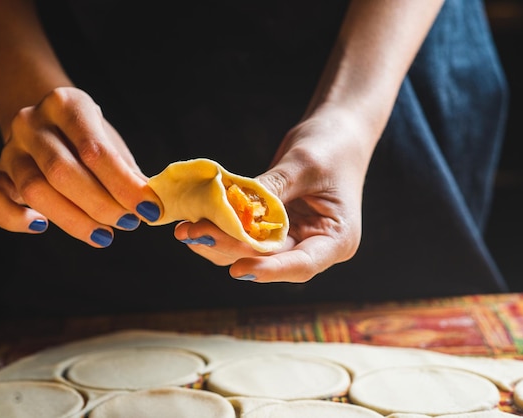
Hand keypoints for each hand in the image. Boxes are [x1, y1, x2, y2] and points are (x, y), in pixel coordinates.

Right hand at [0, 87, 161, 246]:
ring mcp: (9, 148)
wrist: (48, 124)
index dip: (124, 184)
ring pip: (33, 189)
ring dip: (73, 219)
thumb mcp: (112, 144)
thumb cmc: (89, 139)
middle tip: (129, 223)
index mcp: (66, 103)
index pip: (94, 149)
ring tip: (104, 235)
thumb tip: (153, 206)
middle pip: (61, 171)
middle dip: (101, 204)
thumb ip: (129, 173)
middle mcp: (31, 122)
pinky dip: (13, 218)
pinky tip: (41, 227)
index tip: (149, 209)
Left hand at [175, 105, 371, 281]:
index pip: (302, 265)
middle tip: (194, 234)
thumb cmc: (333, 146)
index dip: (269, 270)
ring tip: (186, 228)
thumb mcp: (304, 164)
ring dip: (217, 241)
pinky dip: (221, 227)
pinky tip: (196, 218)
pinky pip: (243, 234)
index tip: (239, 269)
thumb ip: (273, 188)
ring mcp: (291, 239)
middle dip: (229, 248)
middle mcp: (312, 246)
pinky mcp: (271, 227)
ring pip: (249, 252)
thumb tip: (234, 207)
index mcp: (337, 239)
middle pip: (269, 259)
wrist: (336, 131)